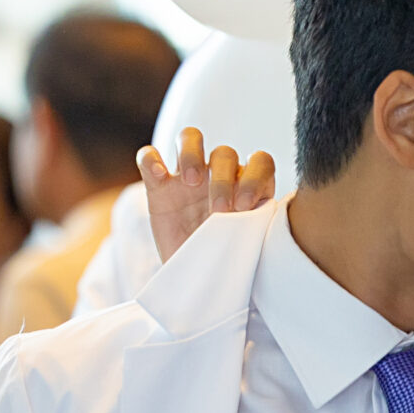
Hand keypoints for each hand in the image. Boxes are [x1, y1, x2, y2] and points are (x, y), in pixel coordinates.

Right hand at [135, 127, 277, 262]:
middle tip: (219, 210)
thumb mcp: (246, 243)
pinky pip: (149, 156)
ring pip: (190, 137)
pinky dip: (151, 159)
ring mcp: (187, 176)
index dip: (255, 178)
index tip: (246, 206)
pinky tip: (159, 175)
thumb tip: (264, 222)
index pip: (260, 162)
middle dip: (223, 180)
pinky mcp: (158, 185)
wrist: (197, 274)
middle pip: (224, 153)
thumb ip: (256, 225)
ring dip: (191, 154)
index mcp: (246, 185)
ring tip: (190, 182)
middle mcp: (219, 174)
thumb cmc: (227, 256)